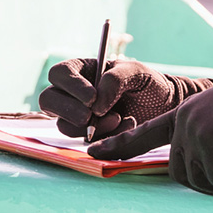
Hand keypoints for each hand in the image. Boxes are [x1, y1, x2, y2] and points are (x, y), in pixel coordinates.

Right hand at [38, 58, 212, 140]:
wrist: (164, 108)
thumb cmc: (149, 84)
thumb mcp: (137, 72)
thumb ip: (116, 79)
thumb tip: (95, 103)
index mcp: (83, 70)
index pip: (59, 73)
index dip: (70, 85)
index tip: (92, 97)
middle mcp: (74, 93)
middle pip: (48, 100)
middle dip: (68, 110)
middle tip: (91, 116)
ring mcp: (78, 116)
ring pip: (64, 125)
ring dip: (91, 126)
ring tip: (120, 119)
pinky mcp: (87, 136)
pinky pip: (83, 141)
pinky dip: (103, 138)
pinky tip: (124, 128)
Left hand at [87, 55, 212, 196]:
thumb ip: (210, 144)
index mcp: (180, 116)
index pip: (142, 134)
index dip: (119, 146)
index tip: (93, 152)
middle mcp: (182, 123)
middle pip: (178, 171)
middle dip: (207, 185)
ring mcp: (193, 131)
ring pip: (196, 179)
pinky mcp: (209, 140)